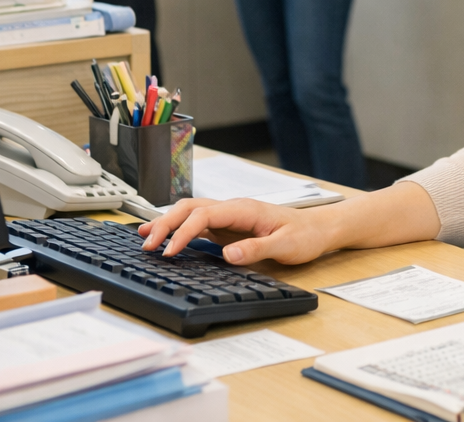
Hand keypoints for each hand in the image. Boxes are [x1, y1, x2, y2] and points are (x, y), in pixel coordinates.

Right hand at [138, 197, 337, 264]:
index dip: (184, 232)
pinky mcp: (228, 227)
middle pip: (190, 208)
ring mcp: (229, 217)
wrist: (318, 229)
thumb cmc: (305, 235)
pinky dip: (178, 229)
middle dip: (165, 224)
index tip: (170, 252)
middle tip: (146, 245)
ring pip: (190, 213)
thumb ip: (257, 249)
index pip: (204, 215)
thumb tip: (228, 254)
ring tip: (144, 238)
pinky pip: (197, 223)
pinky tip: (165, 237)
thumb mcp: (285, 245)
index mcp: (244, 209)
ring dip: (167, 223)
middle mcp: (232, 209)